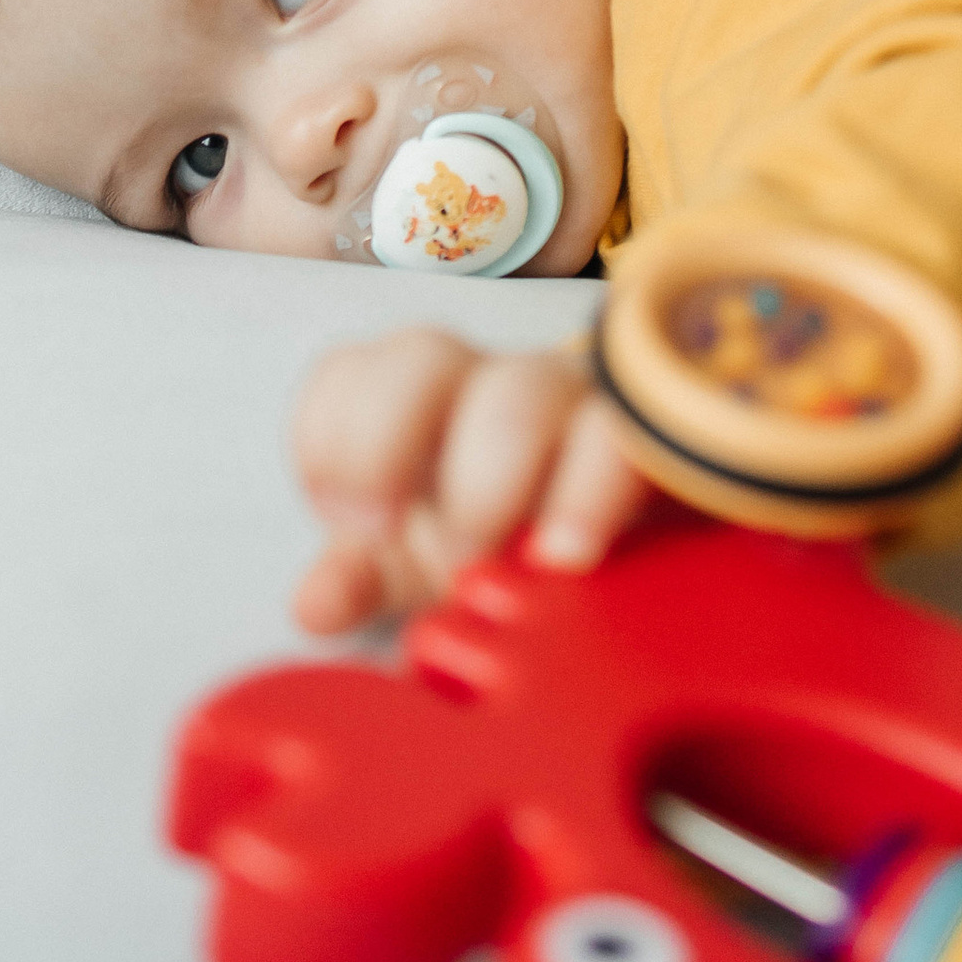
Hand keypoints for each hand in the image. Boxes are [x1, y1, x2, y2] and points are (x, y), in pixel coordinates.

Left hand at [289, 324, 651, 632]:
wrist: (636, 547)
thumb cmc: (510, 540)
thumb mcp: (424, 569)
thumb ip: (363, 579)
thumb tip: (314, 605)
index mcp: (418, 403)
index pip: (346, 372)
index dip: (329, 439)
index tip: (349, 523)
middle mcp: (486, 382)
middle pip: (419, 356)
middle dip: (386, 447)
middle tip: (394, 537)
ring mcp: (571, 400)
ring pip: (520, 388)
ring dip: (488, 481)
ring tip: (488, 568)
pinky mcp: (646, 439)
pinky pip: (620, 434)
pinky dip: (588, 493)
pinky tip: (570, 556)